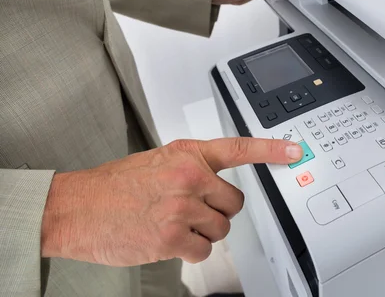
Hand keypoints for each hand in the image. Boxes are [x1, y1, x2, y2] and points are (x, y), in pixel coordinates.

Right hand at [40, 137, 302, 265]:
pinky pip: (203, 249)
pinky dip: (190, 250)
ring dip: (202, 232)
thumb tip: (216, 182)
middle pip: (234, 203)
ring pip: (221, 228)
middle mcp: (188, 177)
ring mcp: (181, 207)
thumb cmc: (114, 185)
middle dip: (218, 211)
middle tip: (192, 210)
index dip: (271, 150)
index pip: (238, 148)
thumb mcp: (157, 161)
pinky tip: (167, 239)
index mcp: (187, 155)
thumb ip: (191, 167)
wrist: (77, 208)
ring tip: (173, 223)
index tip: (294, 151)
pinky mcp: (171, 237)